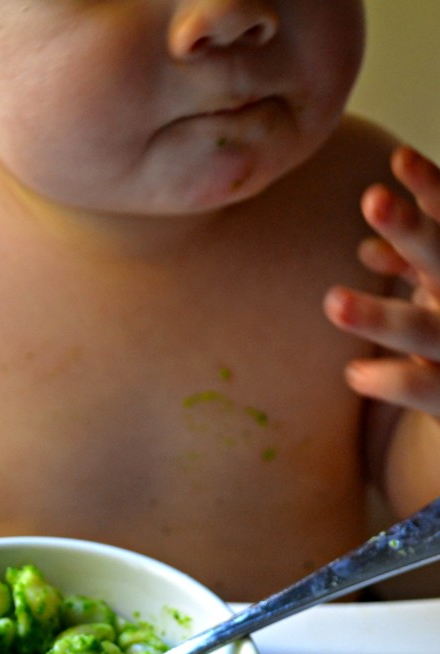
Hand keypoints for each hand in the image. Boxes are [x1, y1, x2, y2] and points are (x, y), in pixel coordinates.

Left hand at [324, 145, 439, 416]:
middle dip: (413, 231)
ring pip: (426, 330)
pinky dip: (392, 381)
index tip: (399, 158)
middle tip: (372, 199)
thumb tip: (367, 251)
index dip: (432, 190)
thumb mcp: (437, 291)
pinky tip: (354, 374)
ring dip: (381, 316)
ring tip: (332, 301)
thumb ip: (411, 265)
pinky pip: (425, 388)